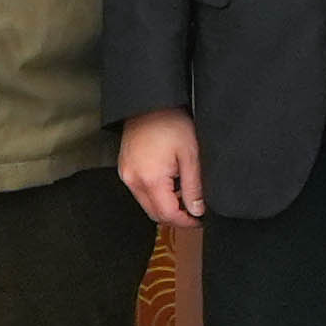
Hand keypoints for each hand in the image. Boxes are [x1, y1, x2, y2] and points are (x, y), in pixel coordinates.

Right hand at [117, 106, 207, 229]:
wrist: (149, 104)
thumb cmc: (171, 124)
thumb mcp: (191, 155)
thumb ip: (194, 186)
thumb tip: (197, 210)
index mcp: (150, 179)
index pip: (167, 214)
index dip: (186, 222)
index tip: (199, 221)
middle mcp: (133, 181)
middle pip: (155, 214)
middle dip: (176, 217)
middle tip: (195, 212)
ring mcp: (127, 175)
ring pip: (147, 204)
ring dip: (166, 205)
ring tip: (185, 194)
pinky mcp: (125, 169)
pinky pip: (141, 191)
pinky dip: (156, 194)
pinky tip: (171, 183)